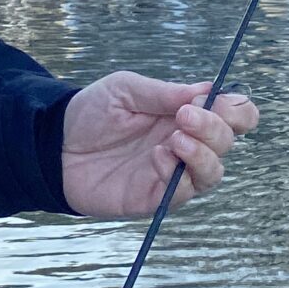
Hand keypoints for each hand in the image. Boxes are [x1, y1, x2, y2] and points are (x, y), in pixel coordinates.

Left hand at [59, 73, 258, 220]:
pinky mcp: (155, 197)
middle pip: (228, 142)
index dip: (235, 109)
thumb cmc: (91, 114)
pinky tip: (158, 157)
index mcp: (186, 115)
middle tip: (185, 116)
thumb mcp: (126, 90)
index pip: (234, 115)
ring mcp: (173, 173)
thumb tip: (209, 91)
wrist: (53, 144)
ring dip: (202, 154)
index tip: (212, 99)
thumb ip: (165, 93)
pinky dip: (177, 173)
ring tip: (175, 139)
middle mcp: (187, 145)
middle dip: (215, 127)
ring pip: (214, 172)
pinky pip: (182, 192)